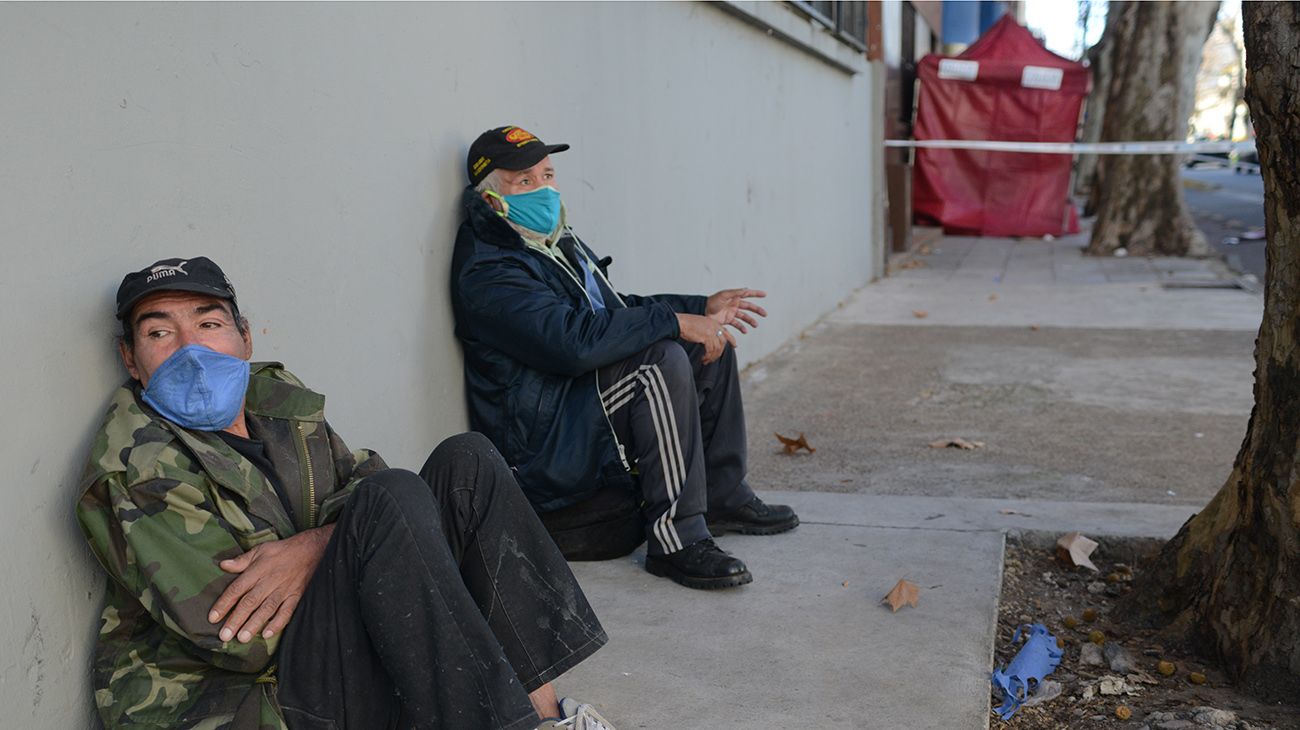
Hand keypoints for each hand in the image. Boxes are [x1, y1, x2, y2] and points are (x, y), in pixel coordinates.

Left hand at [208, 524, 334, 642]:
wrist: (312, 550)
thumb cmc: (283, 550)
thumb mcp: (261, 550)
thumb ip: (241, 560)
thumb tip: (222, 565)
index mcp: (257, 570)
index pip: (237, 589)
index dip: (224, 603)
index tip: (213, 618)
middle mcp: (269, 582)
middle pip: (250, 602)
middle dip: (236, 619)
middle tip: (225, 635)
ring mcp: (283, 590)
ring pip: (266, 609)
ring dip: (254, 624)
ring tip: (243, 638)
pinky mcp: (296, 596)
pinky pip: (287, 612)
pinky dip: (277, 623)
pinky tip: (267, 634)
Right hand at [677, 313, 735, 364]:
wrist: (680, 322)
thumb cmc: (687, 324)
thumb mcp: (701, 325)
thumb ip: (708, 331)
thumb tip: (710, 342)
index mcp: (714, 323)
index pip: (726, 332)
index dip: (732, 340)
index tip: (735, 346)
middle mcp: (715, 326)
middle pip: (722, 342)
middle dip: (719, 353)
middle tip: (713, 359)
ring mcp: (711, 331)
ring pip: (717, 348)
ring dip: (712, 357)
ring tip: (706, 361)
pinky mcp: (706, 337)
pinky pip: (710, 350)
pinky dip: (707, 356)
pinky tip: (703, 359)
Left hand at [705, 288, 766, 333]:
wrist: (702, 311)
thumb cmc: (712, 301)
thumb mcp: (724, 295)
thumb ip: (736, 292)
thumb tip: (747, 289)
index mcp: (734, 297)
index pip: (747, 294)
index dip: (756, 294)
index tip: (765, 295)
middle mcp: (734, 304)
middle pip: (749, 307)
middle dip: (757, 310)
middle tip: (765, 314)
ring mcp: (731, 313)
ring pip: (744, 317)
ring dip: (751, 321)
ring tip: (755, 325)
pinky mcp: (728, 320)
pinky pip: (737, 324)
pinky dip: (742, 328)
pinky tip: (745, 331)